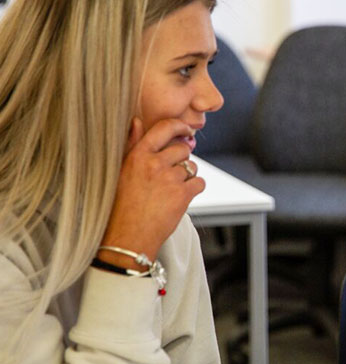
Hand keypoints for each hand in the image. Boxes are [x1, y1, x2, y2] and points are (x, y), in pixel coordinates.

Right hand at [100, 117, 203, 266]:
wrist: (127, 236)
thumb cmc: (121, 205)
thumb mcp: (120, 171)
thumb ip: (132, 144)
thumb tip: (136, 121)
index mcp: (138, 155)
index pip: (164, 128)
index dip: (180, 126)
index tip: (186, 129)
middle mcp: (154, 163)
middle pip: (183, 148)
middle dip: (182, 158)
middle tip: (171, 172)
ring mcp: (170, 178)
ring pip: (192, 167)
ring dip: (187, 175)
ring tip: (170, 190)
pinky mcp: (183, 194)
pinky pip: (199, 182)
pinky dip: (194, 188)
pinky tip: (180, 197)